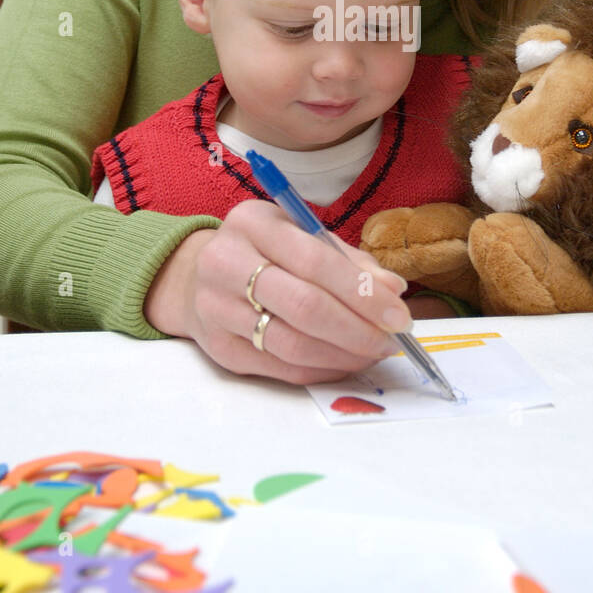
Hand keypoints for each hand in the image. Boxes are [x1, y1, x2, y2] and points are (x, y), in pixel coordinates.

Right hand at [144, 200, 411, 383]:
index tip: (398, 315)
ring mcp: (216, 309)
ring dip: (343, 355)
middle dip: (358, 329)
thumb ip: (347, 260)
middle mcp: (226, 263)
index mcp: (252, 223)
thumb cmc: (262, 251)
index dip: (362, 293)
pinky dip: (321, 369)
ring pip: (291, 344)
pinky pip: (280, 367)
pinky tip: (345, 362)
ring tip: (373, 353)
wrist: (194, 276)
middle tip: (391, 341)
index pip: (315, 261)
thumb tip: (393, 289)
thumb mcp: (300, 235)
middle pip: (303, 306)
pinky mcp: (218, 348)